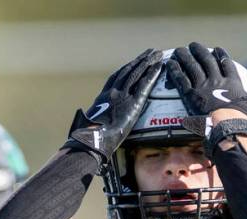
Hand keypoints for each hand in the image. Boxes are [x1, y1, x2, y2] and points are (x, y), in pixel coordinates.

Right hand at [65, 48, 162, 165]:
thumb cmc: (87, 137)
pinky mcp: (133, 103)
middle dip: (139, 60)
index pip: (115, 78)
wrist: (92, 138)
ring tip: (157, 54)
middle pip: (128, 71)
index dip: (125, 68)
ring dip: (147, 62)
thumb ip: (91, 118)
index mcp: (102, 98)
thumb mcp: (87, 123)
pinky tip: (159, 66)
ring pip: (137, 74)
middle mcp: (113, 93)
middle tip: (150, 52)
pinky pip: (144, 85)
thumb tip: (87, 119)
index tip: (132, 61)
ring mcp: (123, 96)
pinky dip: (152, 74)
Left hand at [166, 42, 246, 132]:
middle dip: (199, 51)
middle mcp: (217, 79)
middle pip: (206, 60)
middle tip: (193, 45)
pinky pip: (181, 78)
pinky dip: (175, 69)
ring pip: (192, 66)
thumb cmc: (243, 118)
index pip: (226, 63)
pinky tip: (171, 62)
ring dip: (185, 56)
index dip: (220, 55)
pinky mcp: (191, 94)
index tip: (216, 50)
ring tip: (180, 50)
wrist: (230, 122)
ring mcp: (204, 85)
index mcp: (233, 81)